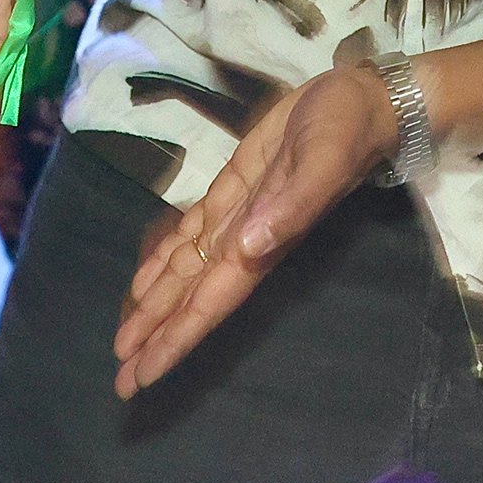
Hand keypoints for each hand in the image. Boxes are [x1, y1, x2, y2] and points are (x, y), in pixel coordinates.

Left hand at [113, 62, 403, 394]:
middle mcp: (244, 241)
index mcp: (262, 245)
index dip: (176, 338)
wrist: (361, 101)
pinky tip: (144, 281)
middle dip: (156, 337)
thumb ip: (290, 208)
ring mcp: (237, 216)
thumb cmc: (346, 133)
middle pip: (191, 299)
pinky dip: (166, 258)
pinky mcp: (233, 188)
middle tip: (121, 380)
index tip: (144, 374)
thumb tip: (249, 248)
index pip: (211, 303)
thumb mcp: (323, 165)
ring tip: (125, 342)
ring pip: (187, 271)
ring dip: (155, 306)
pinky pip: (192, 233)